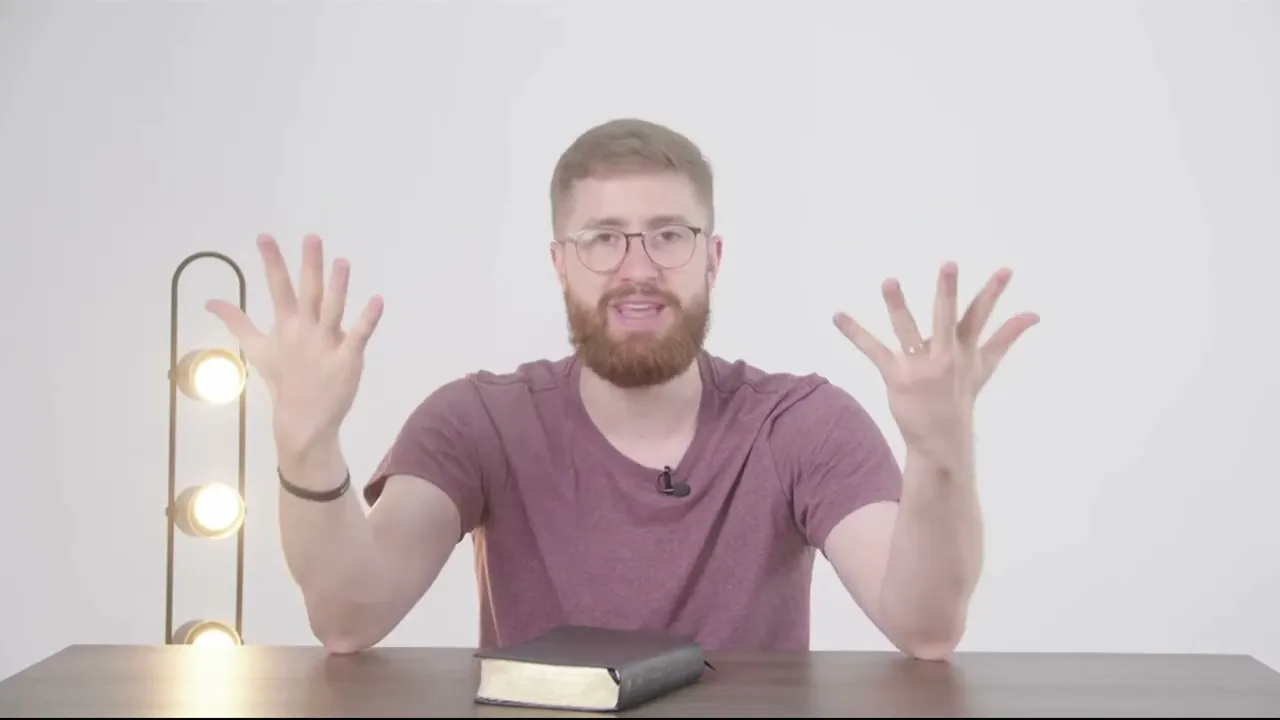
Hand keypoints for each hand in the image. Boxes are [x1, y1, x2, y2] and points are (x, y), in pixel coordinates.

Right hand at [207, 233, 384, 454]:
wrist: (302, 421)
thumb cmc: (283, 381)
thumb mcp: (257, 350)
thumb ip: (237, 322)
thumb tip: (210, 301)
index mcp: (285, 326)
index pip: (277, 288)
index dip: (272, 262)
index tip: (265, 236)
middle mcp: (305, 331)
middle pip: (307, 293)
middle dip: (309, 265)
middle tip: (312, 237)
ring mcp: (326, 345)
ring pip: (332, 310)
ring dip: (337, 286)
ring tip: (342, 262)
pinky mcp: (347, 359)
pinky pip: (358, 336)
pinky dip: (368, 319)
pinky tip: (378, 300)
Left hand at [832, 263, 1038, 465]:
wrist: (942, 438)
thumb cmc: (961, 395)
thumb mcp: (984, 365)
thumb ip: (1006, 336)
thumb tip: (1033, 314)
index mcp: (964, 350)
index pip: (980, 316)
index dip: (992, 293)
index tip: (1005, 270)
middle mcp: (944, 356)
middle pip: (946, 318)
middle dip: (948, 292)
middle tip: (949, 264)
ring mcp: (920, 367)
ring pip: (908, 330)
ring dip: (898, 305)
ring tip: (889, 280)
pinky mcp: (898, 377)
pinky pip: (875, 350)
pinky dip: (855, 333)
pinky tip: (837, 316)